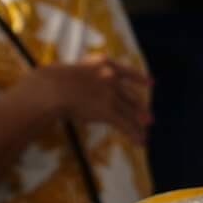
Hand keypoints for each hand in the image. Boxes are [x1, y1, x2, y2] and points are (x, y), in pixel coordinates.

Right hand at [33, 56, 152, 142]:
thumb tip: (101, 61)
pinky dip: (134, 134)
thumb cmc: (54, 78)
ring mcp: (111, 94)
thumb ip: (92, 66)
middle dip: (140, 108)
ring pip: (130, 112)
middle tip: (149, 118)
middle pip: (131, 96)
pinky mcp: (107, 110)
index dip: (140, 78)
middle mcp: (112, 78)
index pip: (127, 72)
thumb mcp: (77, 66)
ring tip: (145, 133)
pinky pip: (124, 124)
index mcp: (105, 64)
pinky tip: (140, 142)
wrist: (51, 87)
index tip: (151, 82)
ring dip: (139, 124)